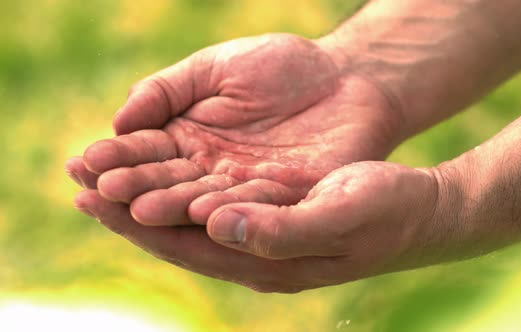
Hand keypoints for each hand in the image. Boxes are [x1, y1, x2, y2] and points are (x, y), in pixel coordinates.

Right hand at [67, 33, 400, 225]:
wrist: (348, 76)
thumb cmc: (282, 67)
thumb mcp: (215, 67)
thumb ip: (167, 91)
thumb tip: (119, 121)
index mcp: (192, 141)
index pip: (147, 155)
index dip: (117, 159)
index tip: (83, 162)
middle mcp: (214, 173)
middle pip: (168, 185)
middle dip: (133, 189)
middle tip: (97, 193)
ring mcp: (250, 190)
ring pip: (204, 203)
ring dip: (172, 207)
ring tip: (138, 208)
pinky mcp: (289, 201)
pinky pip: (255, 208)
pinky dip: (228, 211)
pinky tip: (199, 212)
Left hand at [74, 161, 444, 291]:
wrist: (418, 211)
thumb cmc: (386, 212)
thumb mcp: (339, 216)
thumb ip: (281, 229)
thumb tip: (218, 225)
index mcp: (270, 263)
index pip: (191, 248)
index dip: (142, 226)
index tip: (98, 202)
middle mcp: (259, 256)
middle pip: (180, 238)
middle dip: (129, 215)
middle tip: (82, 189)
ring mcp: (263, 239)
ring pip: (191, 221)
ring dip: (148, 201)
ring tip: (107, 181)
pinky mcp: (270, 217)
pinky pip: (213, 206)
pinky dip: (180, 190)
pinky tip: (163, 176)